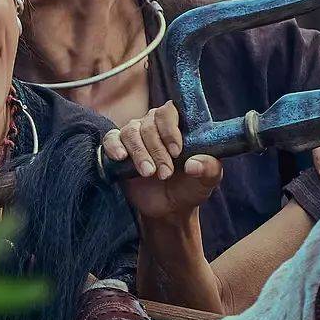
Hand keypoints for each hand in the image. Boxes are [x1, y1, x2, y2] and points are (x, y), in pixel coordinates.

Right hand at [101, 102, 222, 218]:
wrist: (169, 208)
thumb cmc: (190, 187)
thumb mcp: (207, 181)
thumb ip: (209, 169)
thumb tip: (193, 164)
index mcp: (177, 125)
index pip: (169, 111)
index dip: (170, 129)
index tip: (177, 152)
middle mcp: (154, 125)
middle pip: (149, 124)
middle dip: (157, 150)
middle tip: (165, 173)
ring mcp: (135, 136)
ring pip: (131, 132)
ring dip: (140, 153)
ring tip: (148, 173)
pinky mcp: (118, 149)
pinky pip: (111, 139)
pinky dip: (114, 146)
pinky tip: (122, 157)